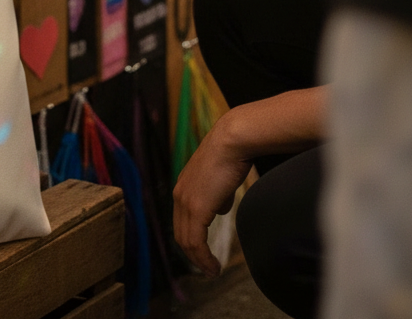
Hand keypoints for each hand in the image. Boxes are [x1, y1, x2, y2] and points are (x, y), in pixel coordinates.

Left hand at [172, 117, 251, 276]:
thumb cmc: (230, 154)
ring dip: (200, 260)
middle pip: (181, 234)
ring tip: (212, 271)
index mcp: (183, 187)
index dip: (191, 240)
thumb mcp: (220, 178)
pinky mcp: (197, 208)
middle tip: (208, 268)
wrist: (232, 140)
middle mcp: (179, 195)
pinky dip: (203, 258)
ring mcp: (186, 201)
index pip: (181, 221)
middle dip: (193, 255)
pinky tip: (214, 266)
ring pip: (187, 241)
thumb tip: (220, 208)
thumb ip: (216, 194)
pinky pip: (196, 241)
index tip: (203, 254)